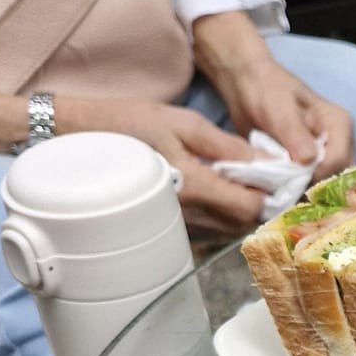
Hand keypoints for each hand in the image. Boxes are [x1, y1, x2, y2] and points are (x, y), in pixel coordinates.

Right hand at [54, 93, 264, 234]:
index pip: (249, 207)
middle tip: (262, 180)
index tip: (276, 177)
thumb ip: (226, 146)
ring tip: (241, 185)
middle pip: (242, 224)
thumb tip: (265, 161)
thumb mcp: (182, 122)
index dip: (269, 194)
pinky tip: (217, 196)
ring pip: (226, 231)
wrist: (79, 140)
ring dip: (241, 212)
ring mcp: (173, 225)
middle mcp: (185, 213)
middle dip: (260, 205)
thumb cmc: (129, 124)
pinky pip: (207, 232)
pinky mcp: (165, 228)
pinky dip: (220, 218)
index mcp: (192, 185)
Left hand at [192, 13, 353, 179]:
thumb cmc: (264, 89)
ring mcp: (326, 155)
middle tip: (282, 191)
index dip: (316, 174)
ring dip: (303, 193)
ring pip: (325, 186)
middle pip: (336, 177)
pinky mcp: (312, 166)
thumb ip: (294, 132)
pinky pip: (311, 187)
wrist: (247, 86)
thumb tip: (309, 160)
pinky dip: (296, 193)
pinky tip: (278, 192)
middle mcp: (339, 142)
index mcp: (339, 124)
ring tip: (278, 193)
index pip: (339, 160)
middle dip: (311, 188)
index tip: (289, 179)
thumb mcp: (278, 107)